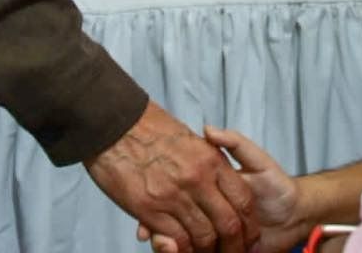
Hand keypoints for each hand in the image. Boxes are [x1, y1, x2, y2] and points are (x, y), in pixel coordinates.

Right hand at [87, 100, 257, 252]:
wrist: (113, 122)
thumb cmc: (146, 127)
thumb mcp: (188, 138)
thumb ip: (206, 160)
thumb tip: (217, 179)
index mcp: (210, 159)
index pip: (243, 199)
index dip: (248, 223)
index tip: (247, 234)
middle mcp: (198, 179)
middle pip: (229, 224)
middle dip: (233, 245)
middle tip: (230, 252)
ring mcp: (174, 195)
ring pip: (203, 237)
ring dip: (206, 250)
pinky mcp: (150, 209)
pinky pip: (176, 240)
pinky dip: (181, 249)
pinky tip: (180, 249)